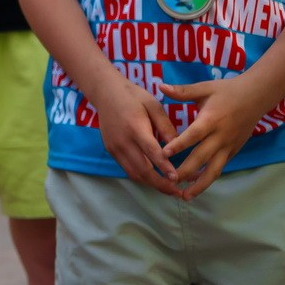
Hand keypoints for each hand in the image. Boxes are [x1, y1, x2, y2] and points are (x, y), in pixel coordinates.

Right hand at [85, 75, 179, 192]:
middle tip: (178, 192)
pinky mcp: (111, 151)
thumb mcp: (154, 105)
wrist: (105, 92)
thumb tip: (178, 146)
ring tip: (169, 190)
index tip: (177, 179)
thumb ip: (166, 126)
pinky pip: (128, 169)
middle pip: (142, 169)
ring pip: (134, 173)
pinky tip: (155, 179)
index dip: (164, 167)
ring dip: (151, 184)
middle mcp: (123, 141)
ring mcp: (115, 148)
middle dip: (160, 184)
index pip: (151, 152)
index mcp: (135, 127)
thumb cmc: (133, 96)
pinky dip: (142, 177)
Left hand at [159, 75, 274, 198]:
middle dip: (186, 171)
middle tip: (169, 181)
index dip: (178, 145)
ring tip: (185, 196)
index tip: (163, 155)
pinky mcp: (234, 151)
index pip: (193, 135)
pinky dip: (209, 178)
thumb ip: (182, 91)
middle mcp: (220, 136)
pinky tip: (197, 187)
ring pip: (214, 169)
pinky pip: (220, 167)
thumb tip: (160, 85)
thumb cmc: (226, 91)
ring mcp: (229, 146)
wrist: (256, 97)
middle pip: (202, 157)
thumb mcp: (204, 88)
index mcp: (211, 120)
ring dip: (200, 184)